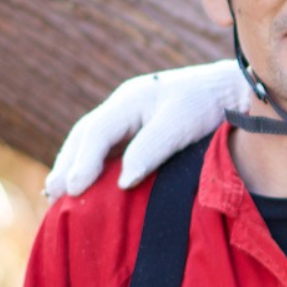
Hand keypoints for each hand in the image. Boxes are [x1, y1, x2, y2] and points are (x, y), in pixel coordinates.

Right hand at [45, 59, 246, 200]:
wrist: (234, 91)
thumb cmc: (209, 105)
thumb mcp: (180, 124)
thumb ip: (150, 149)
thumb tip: (121, 181)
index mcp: (130, 100)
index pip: (97, 133)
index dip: (83, 163)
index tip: (73, 191)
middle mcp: (124, 106)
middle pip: (86, 135)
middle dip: (67, 164)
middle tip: (51, 194)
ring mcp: (131, 116)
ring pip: (93, 140)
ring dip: (74, 164)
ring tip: (58, 192)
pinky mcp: (141, 129)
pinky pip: (108, 148)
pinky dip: (93, 165)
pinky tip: (88, 183)